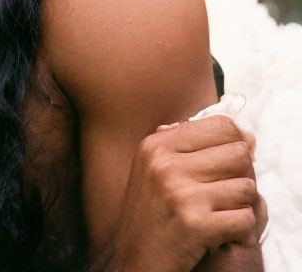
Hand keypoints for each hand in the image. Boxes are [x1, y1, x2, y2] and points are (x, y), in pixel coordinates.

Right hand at [109, 115, 265, 271]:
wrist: (135, 259)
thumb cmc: (151, 213)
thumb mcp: (156, 168)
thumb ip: (193, 146)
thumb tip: (247, 136)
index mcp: (156, 145)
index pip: (222, 125)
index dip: (236, 144)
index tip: (228, 164)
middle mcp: (166, 164)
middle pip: (239, 153)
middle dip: (239, 175)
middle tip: (223, 194)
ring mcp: (180, 193)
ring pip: (247, 186)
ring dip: (240, 205)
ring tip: (218, 214)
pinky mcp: (195, 224)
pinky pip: (245, 218)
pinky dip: (240, 230)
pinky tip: (220, 233)